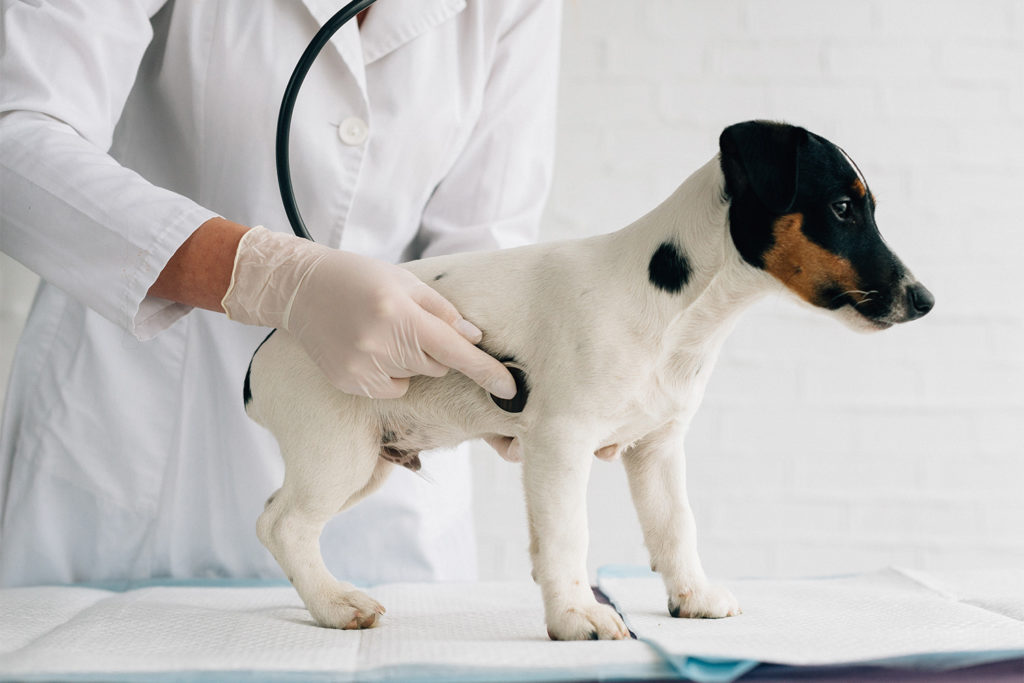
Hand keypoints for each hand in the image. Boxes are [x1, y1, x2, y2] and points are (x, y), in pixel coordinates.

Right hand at [222, 226, 515, 399]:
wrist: (301, 289)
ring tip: (381, 332)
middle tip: (405, 322)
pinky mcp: (350, 384)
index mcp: (399, 314)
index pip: (454, 350)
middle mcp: (381, 345)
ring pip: (416, 377)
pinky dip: (390, 373)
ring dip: (411, 360)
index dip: (485, 370)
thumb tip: (474, 339)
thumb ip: (442, 311)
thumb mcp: (405, 282)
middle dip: (433, 349)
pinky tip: (367, 348)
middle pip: (437, 365)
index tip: (510, 388)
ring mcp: (363, 369)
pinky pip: (393, 388)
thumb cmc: (359, 278)